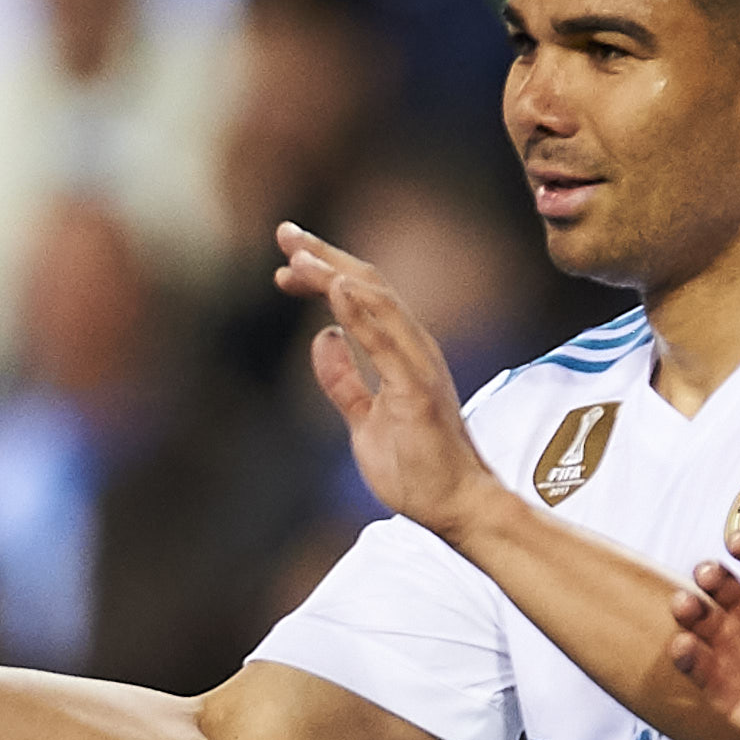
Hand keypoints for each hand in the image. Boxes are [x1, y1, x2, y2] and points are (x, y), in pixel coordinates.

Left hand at [279, 226, 499, 537]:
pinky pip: (387, 341)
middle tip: (284, 232)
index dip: (323, 275)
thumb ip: (343, 381)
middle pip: (367, 286)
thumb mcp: (364, 420)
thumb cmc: (417, 467)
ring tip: (299, 255)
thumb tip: (322, 338)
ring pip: (376, 302)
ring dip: (335, 273)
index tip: (285, 267)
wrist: (456, 506)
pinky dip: (361, 309)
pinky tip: (334, 287)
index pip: (361, 299)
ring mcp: (418, 366)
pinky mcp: (418, 390)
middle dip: (323, 256)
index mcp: (400, 355)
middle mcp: (413, 349)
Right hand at [666, 540, 739, 739]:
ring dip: (688, 608)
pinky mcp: (722, 689)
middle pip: (722, 586)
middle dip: (711, 574)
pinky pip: (695, 666)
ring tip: (686, 605)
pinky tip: (685, 646)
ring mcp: (736, 653)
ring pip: (701, 621)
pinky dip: (684, 654)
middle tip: (709, 575)